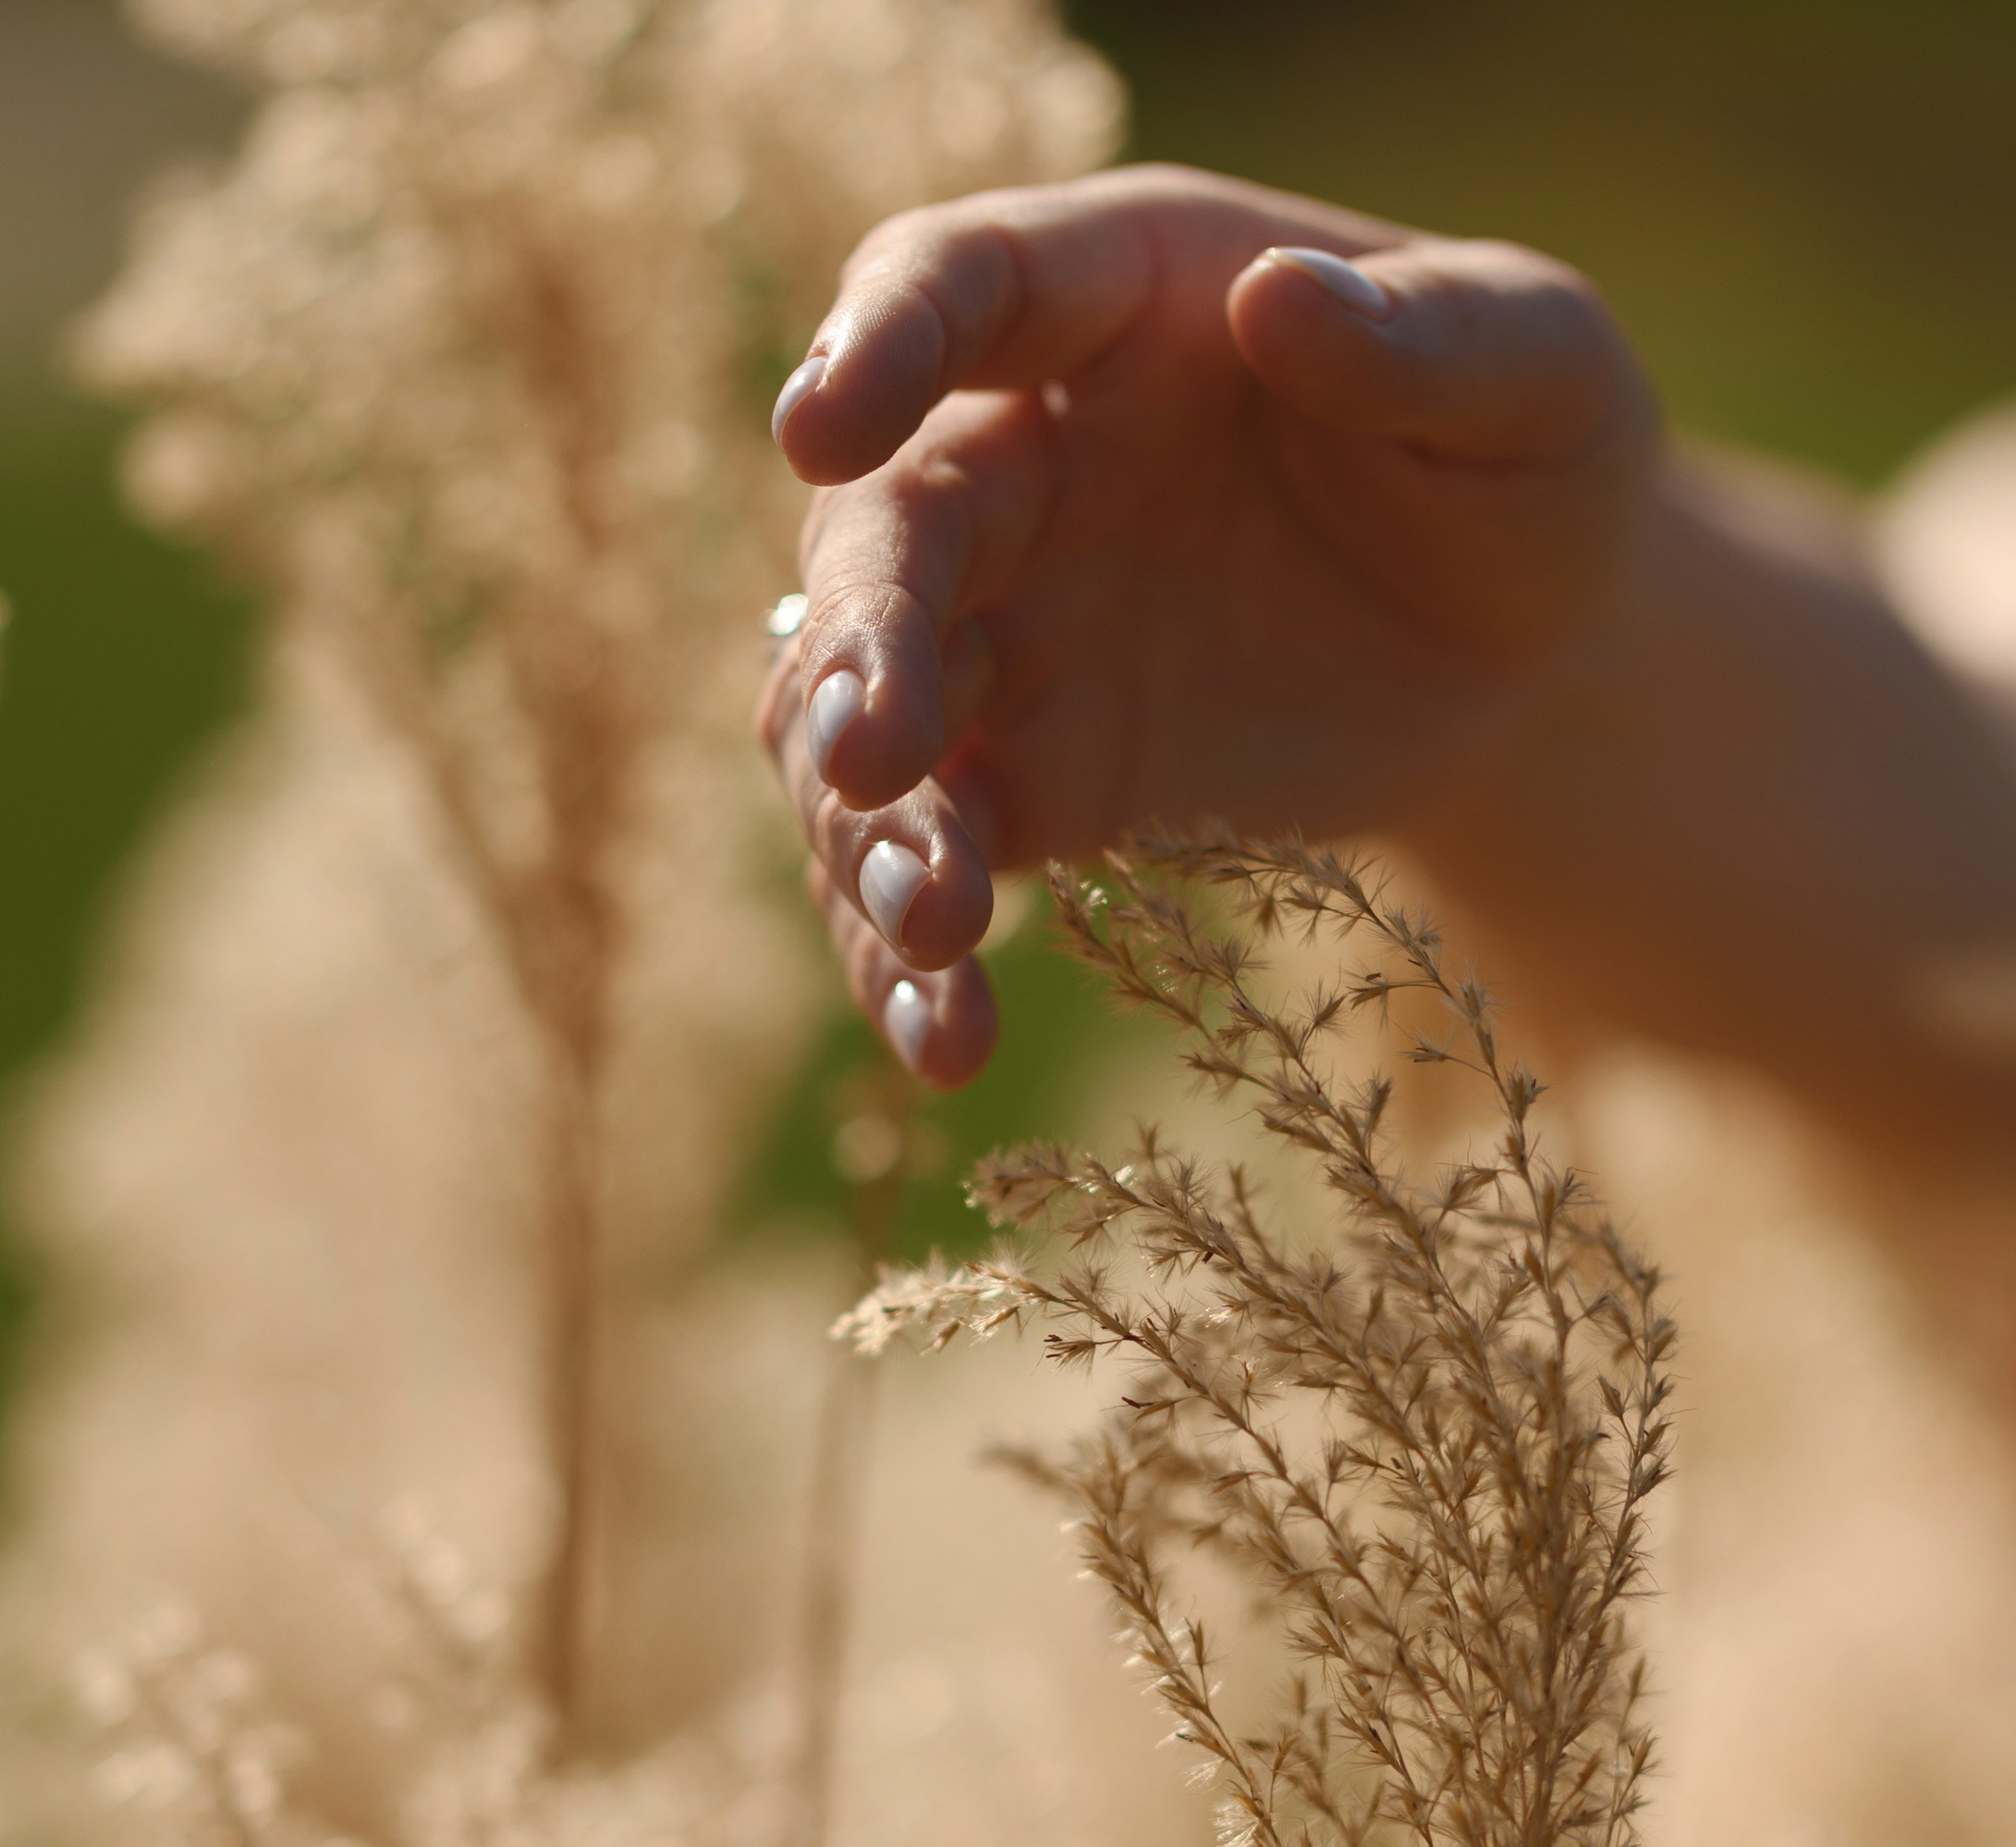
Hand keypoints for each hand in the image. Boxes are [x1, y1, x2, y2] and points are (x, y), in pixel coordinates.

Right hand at [756, 163, 1659, 1083]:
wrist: (1529, 650)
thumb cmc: (1524, 463)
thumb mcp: (1535, 375)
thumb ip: (1426, 334)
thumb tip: (1285, 300)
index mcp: (1113, 302)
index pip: (953, 284)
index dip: (877, 348)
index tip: (818, 426)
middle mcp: (1017, 454)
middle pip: (884, 538)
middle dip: (864, 648)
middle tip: (875, 756)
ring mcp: (1008, 629)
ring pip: (870, 722)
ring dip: (872, 827)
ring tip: (938, 930)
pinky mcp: (1032, 781)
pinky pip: (930, 859)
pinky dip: (914, 953)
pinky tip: (946, 1038)